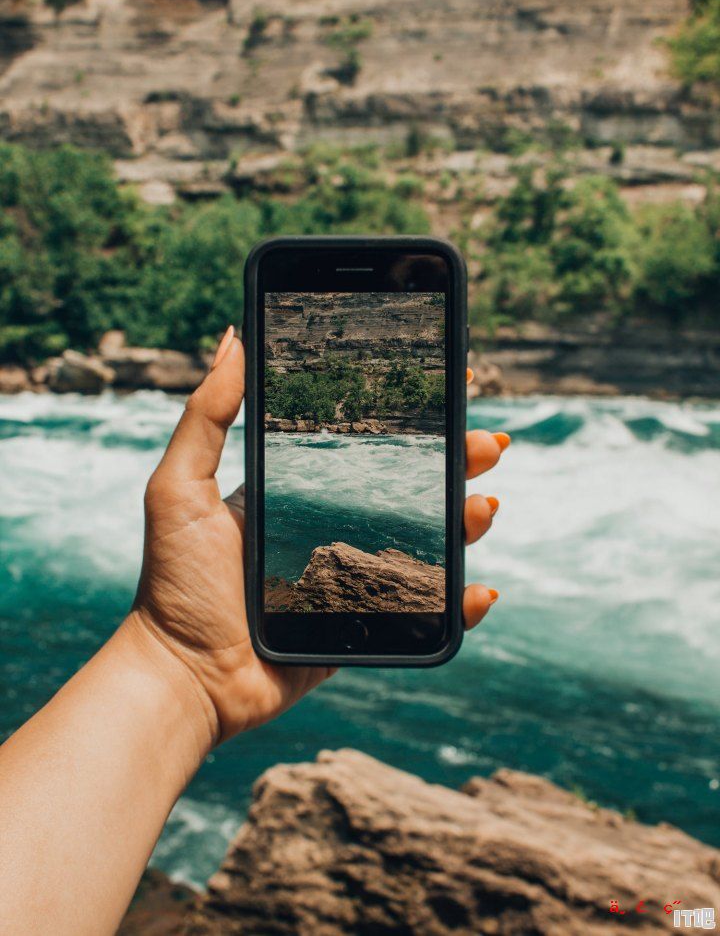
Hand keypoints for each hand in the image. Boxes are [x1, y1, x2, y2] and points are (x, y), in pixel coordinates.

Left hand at [130, 330, 508, 745]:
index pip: (367, 442)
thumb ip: (206, 416)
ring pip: (428, 543)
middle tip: (487, 443)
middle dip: (457, 461)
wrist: (184, 676)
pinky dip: (459, 602)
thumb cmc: (174, 581)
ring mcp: (352, 579)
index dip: (411, 415)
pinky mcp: (363, 628)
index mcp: (300, 492)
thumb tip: (232, 339)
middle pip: (411, 487)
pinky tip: (480, 588)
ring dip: (467, 521)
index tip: (449, 379)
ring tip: (483, 505)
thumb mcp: (180, 486)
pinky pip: (424, 614)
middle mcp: (332, 529)